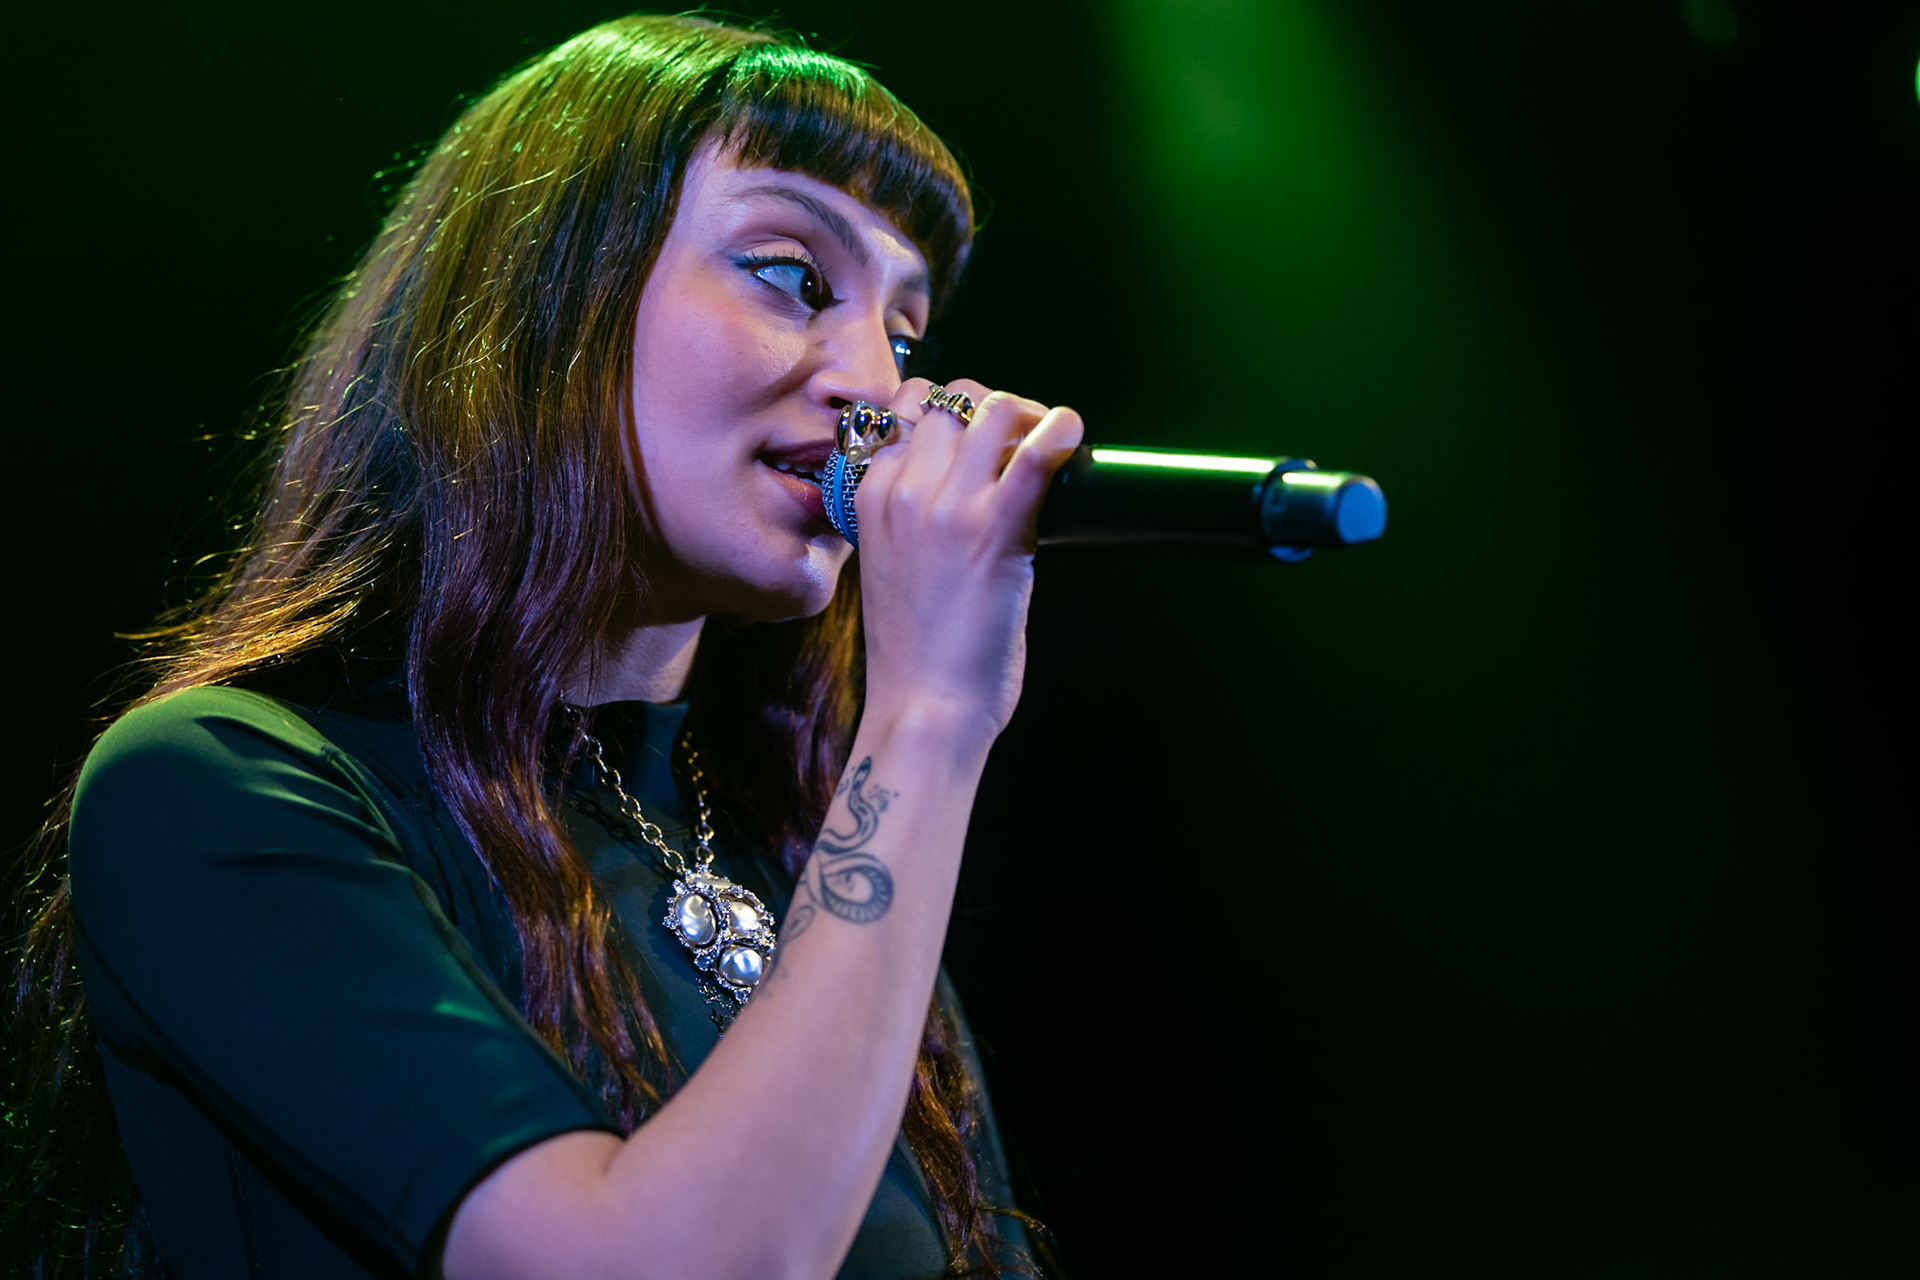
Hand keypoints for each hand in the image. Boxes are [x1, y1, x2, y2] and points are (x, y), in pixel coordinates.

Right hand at [850, 378, 1083, 740]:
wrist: (924, 705)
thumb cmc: (915, 652)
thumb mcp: (890, 564)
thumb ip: (912, 519)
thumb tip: (965, 492)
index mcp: (870, 497)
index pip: (906, 409)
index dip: (951, 412)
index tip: (979, 438)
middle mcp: (904, 490)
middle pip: (952, 398)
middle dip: (993, 407)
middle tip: (1022, 440)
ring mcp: (949, 506)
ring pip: (994, 409)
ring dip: (1029, 415)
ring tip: (1047, 444)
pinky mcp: (996, 530)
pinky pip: (1037, 452)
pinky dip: (1062, 430)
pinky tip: (1072, 437)